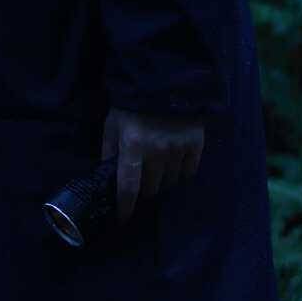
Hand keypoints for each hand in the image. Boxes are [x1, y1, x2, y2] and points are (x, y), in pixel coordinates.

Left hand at [102, 107, 203, 224]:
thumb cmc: (132, 104)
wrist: (164, 81)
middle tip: (141, 181)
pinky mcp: (196, 145)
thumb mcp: (112, 123)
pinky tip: (174, 165)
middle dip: (144, 188)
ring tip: (157, 170)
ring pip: (171, 182)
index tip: (123, 219)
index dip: (126, 206)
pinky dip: (181, 172)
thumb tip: (106, 172)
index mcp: (133, 146)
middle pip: (152, 187)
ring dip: (163, 181)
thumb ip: (108, 149)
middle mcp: (157, 152)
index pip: (128, 186)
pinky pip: (189, 171)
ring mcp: (179, 149)